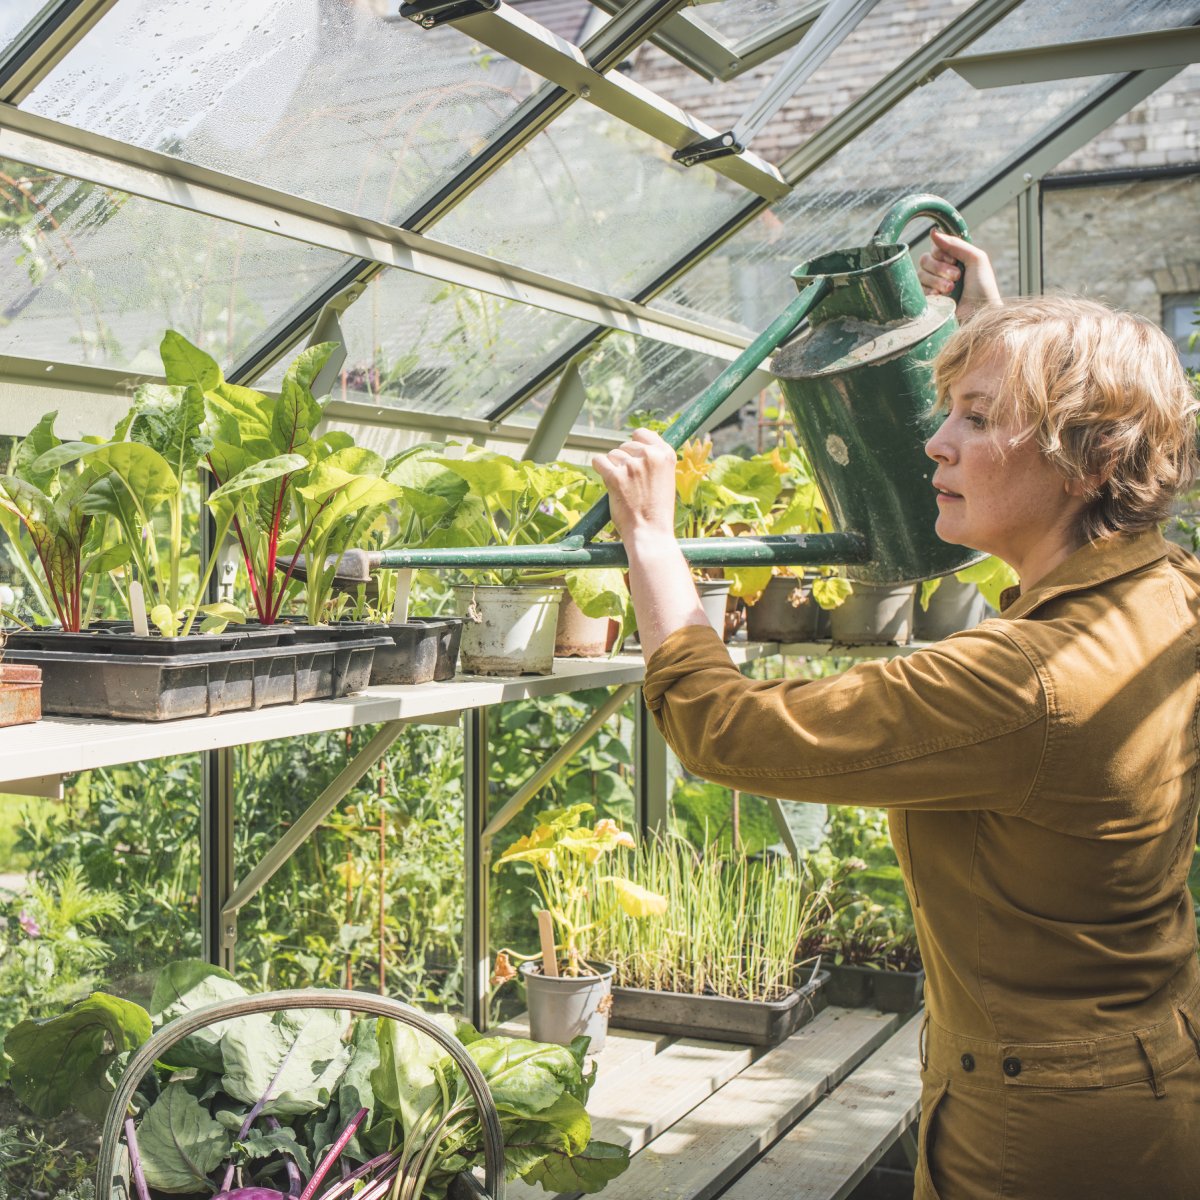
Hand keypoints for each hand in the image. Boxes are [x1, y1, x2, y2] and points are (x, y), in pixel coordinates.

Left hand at [591, 428, 676, 545]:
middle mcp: (649, 456)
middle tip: (630, 482)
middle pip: (626, 445)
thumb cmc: (657, 510)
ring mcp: (631, 466)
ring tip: (623, 487)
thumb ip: (654, 461)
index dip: (636, 444)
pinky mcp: (615, 476)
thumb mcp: (665, 479)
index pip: (643, 434)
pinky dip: (599, 468)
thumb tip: (638, 445)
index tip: (633, 455)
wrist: (650, 533)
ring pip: (613, 454)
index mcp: (666, 454)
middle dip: (624, 460)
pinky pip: (599, 461)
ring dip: (613, 468)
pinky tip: (607, 479)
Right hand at [917, 229, 1001, 319]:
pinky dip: (929, 292)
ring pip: (920, 274)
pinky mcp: (927, 301)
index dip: (941, 252)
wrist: (980, 315)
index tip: (954, 260)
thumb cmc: (983, 288)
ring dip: (936, 281)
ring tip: (951, 290)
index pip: (935, 248)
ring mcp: (933, 287)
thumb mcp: (976, 259)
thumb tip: (932, 231)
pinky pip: (917, 290)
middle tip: (956, 277)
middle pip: (925, 259)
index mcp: (954, 260)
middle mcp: (941, 272)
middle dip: (939, 268)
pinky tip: (941, 297)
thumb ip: (956, 243)